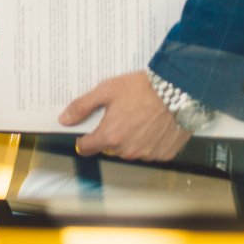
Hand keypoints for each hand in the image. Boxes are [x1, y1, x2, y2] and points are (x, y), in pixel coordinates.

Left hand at [59, 70, 191, 160]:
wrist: (179, 91)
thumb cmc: (143, 89)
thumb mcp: (106, 91)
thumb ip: (82, 107)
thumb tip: (64, 120)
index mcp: (110, 136)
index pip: (86, 147)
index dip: (84, 138)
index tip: (87, 132)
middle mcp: (128, 150)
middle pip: (109, 148)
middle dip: (110, 135)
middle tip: (120, 116)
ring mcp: (147, 154)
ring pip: (129, 151)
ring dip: (129, 140)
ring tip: (138, 119)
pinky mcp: (164, 154)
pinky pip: (149, 152)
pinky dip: (148, 142)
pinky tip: (152, 126)